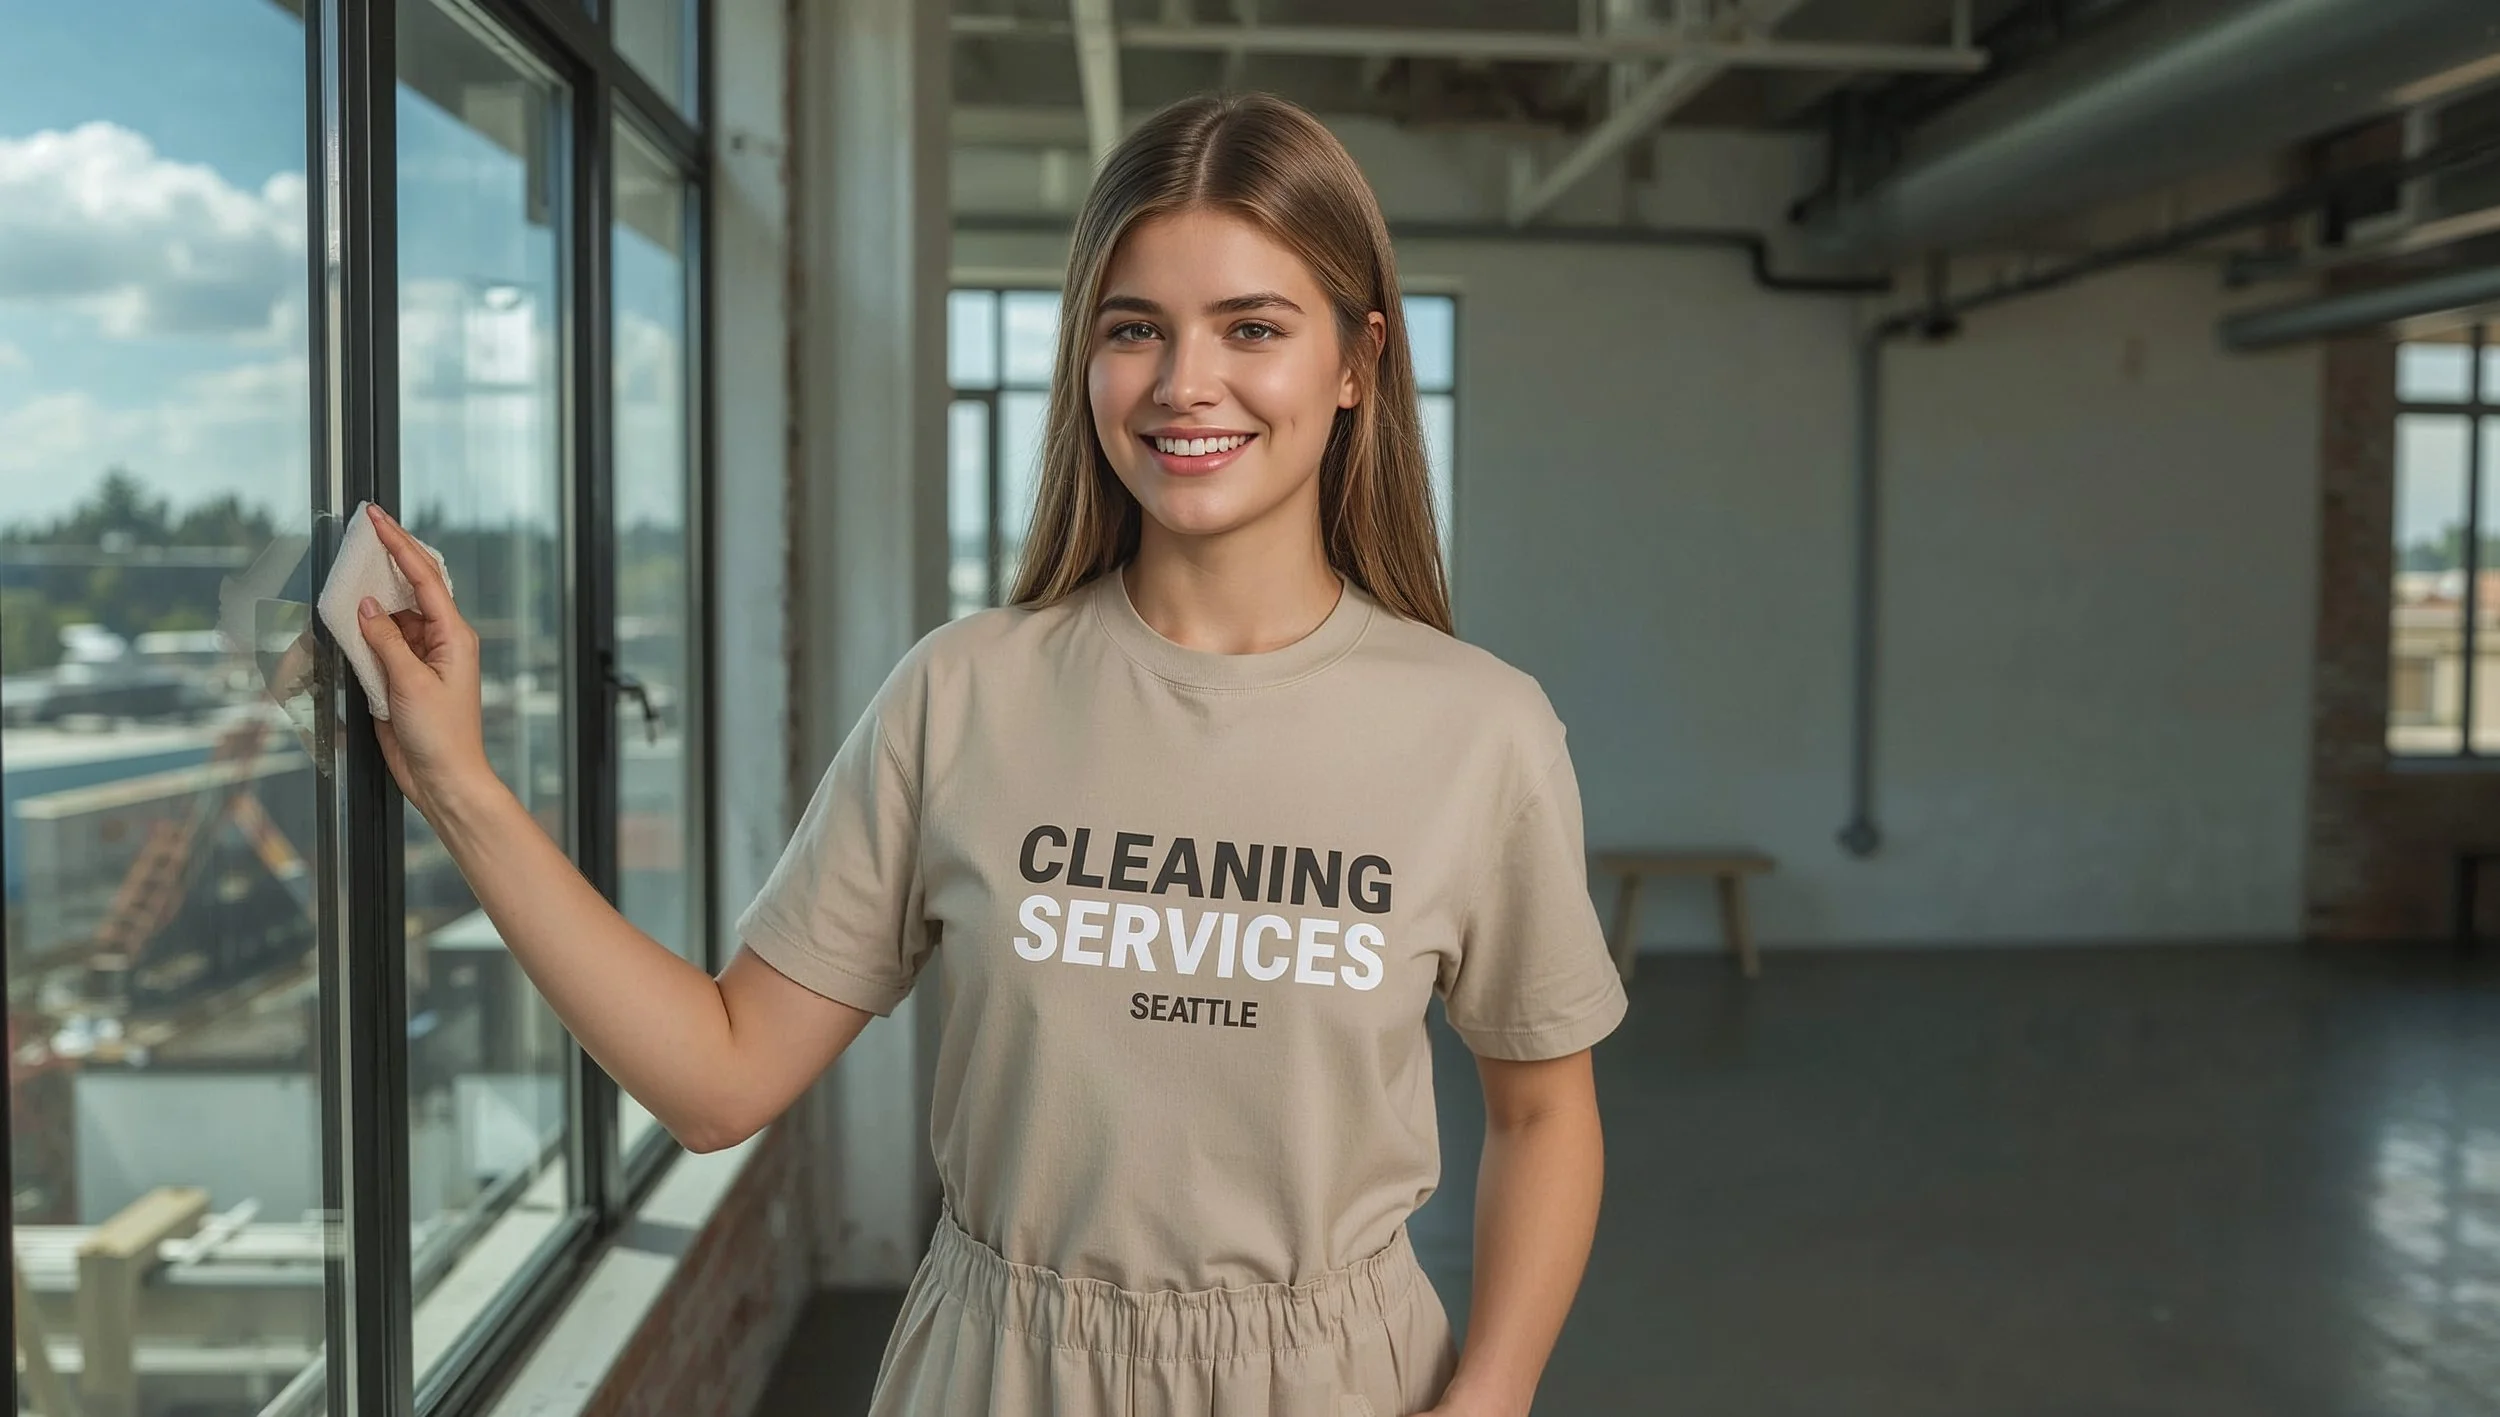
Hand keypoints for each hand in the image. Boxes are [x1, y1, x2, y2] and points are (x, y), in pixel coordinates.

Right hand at [355, 503, 492, 819]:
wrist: (444, 779)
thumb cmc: (442, 737)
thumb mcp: (410, 684)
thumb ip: (386, 642)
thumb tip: (366, 608)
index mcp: (454, 635)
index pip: (426, 577)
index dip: (400, 544)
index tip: (378, 518)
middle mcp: (441, 640)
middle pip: (411, 589)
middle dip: (387, 560)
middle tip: (363, 531)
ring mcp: (422, 657)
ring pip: (390, 616)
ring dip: (369, 601)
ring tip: (346, 575)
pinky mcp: (403, 676)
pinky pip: (380, 644)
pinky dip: (363, 632)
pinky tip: (347, 620)